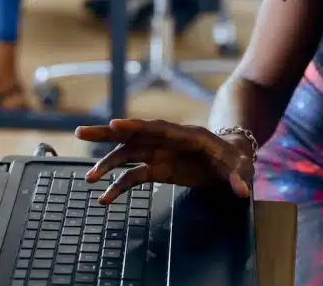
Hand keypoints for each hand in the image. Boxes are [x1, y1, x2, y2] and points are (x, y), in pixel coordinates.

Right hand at [74, 119, 254, 203]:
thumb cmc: (236, 159)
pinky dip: (118, 186)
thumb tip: (241, 190)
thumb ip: (239, 177)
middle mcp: (168, 141)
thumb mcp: (242, 167)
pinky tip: (105, 198)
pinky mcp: (158, 168)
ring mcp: (160, 154)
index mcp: (187, 136)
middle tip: (80, 132)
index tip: (114, 123)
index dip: (136, 125)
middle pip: (134, 134)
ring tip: (89, 178)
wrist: (232, 160)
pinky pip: (133, 176)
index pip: (158, 128)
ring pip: (128, 154)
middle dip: (107, 133)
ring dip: (107, 164)